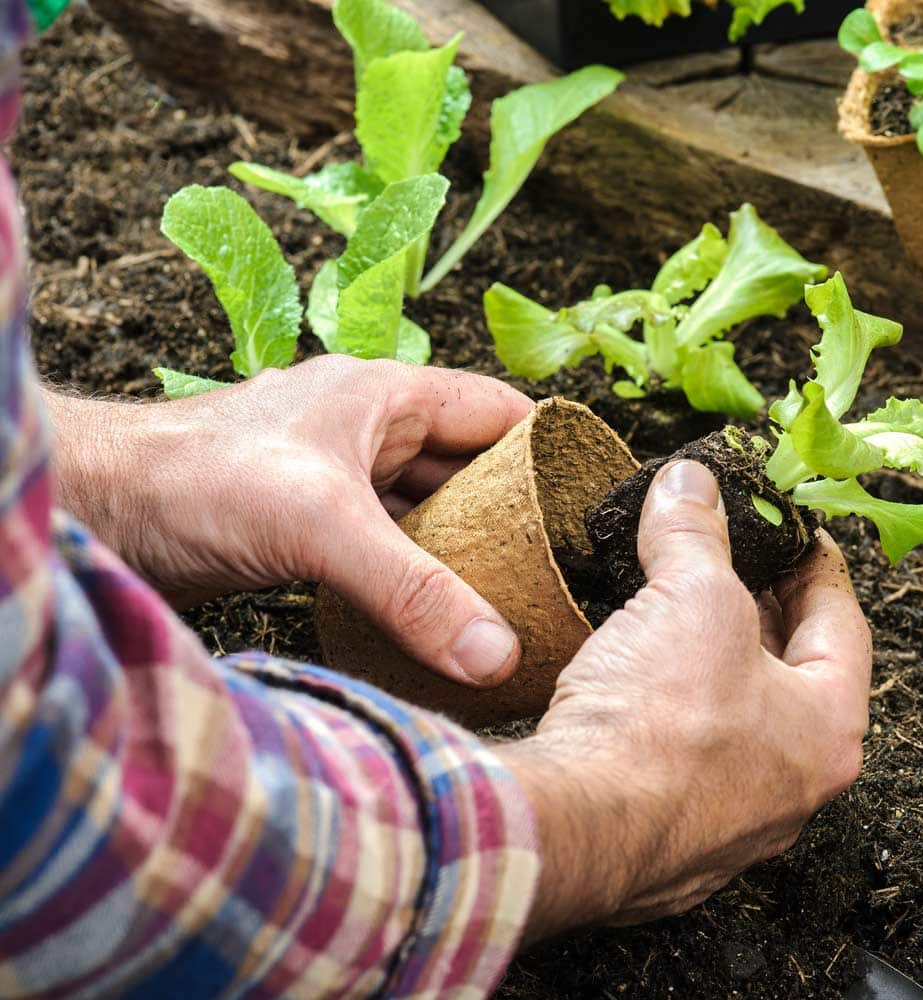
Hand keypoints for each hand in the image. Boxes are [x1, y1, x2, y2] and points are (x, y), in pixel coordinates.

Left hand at [46, 357, 532, 685]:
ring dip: (460, 549)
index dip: (549, 450)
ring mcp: (337, 476)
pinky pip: (384, 543)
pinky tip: (434, 612)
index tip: (588, 506)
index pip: (498, 413)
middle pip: (467, 467)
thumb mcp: (322, 527)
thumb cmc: (197, 480)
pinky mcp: (308, 521)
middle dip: (510, 513)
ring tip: (509, 599)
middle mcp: (368, 430)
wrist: (102, 509)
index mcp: (387, 397)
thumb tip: (498, 654)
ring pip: (425, 509)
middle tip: (556, 571)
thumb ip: (414, 591)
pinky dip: (413, 573)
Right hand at [499, 461, 871, 939]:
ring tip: (673, 612)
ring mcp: (727, 817)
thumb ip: (695, 533)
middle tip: (730, 566)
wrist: (578, 824)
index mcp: (826, 729)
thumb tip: (688, 482)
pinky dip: (664, 709)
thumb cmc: (662, 723)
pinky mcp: (666, 829)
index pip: (841, 626)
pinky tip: (630, 679)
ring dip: (705, 664)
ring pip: (728, 719)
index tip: (796, 537)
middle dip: (755, 613)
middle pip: (786, 675)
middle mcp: (789, 784)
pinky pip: (679, 753)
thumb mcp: (690, 597)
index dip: (816, 568)